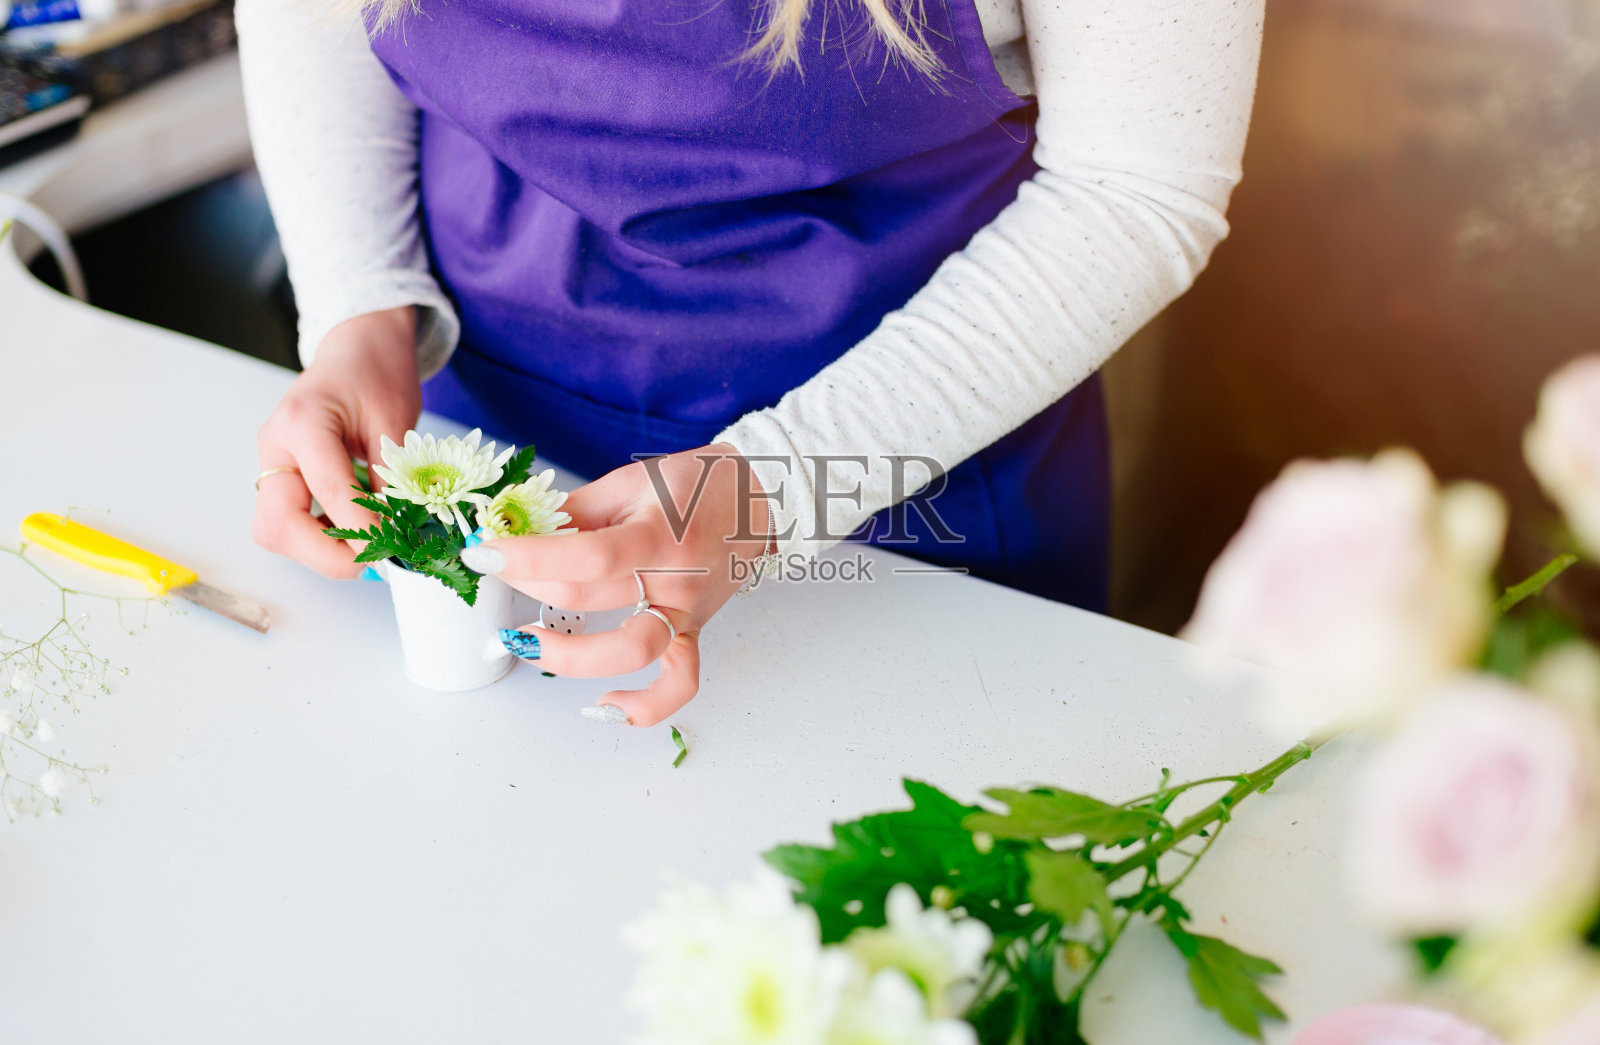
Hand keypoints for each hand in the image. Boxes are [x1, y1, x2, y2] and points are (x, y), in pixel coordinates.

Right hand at [253, 308, 420, 577]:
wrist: (358, 348)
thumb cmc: (376, 373)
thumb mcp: (396, 420)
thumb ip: (393, 477)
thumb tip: (399, 533)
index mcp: (303, 422)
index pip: (328, 490)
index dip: (361, 528)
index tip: (393, 551)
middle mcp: (276, 446)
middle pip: (277, 525)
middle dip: (325, 554)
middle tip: (374, 558)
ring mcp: (274, 463)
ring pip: (277, 530)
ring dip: (321, 550)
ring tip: (370, 543)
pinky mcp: (282, 476)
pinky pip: (290, 521)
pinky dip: (321, 537)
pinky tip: (357, 529)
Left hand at [476, 444, 772, 725]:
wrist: (759, 501)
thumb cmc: (694, 486)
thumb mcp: (629, 483)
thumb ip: (576, 513)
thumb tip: (519, 533)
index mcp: (654, 534)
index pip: (583, 556)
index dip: (525, 557)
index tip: (482, 551)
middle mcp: (672, 580)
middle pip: (585, 598)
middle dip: (525, 584)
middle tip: (497, 568)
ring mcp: (685, 613)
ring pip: (628, 652)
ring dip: (567, 655)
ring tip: (525, 640)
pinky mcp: (693, 634)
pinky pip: (678, 683)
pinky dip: (645, 706)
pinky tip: (605, 706)